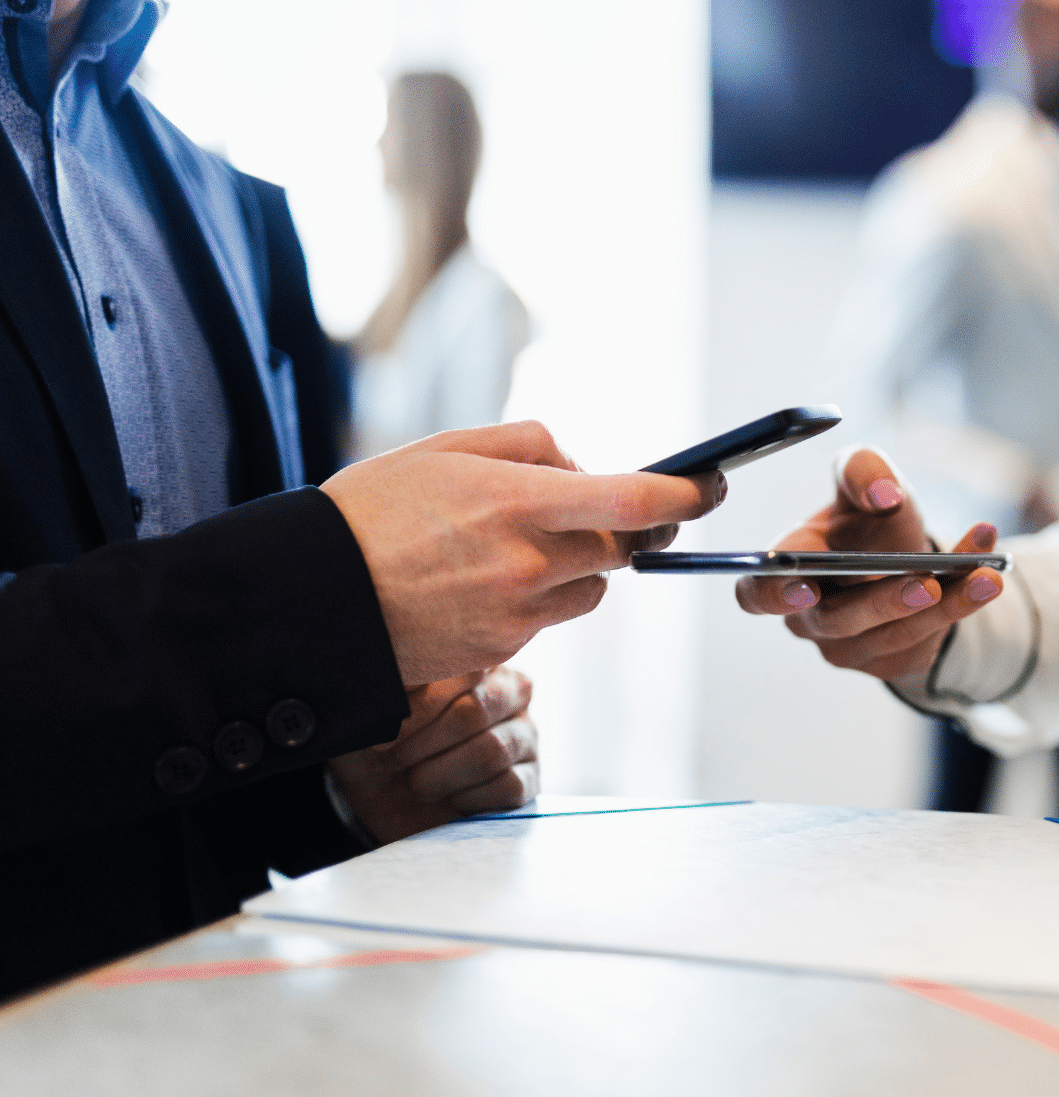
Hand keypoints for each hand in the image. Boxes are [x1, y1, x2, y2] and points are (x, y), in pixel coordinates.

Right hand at [322, 421, 725, 685]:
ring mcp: (518, 614)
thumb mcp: (446, 449)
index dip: (684, 495)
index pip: (631, 499)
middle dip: (633, 525)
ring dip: (585, 562)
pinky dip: (541, 593)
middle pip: (623, 546)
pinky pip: (550, 616)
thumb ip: (529, 447)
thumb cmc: (372, 512)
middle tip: (621, 508)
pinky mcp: (503, 649)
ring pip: (593, 586)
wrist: (312, 600)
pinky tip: (487, 578)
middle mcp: (526, 563)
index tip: (709, 487)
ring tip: (524, 541)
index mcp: (516, 502)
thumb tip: (582, 467)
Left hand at [327, 665, 536, 843]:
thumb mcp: (381, 708)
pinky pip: (507, 787)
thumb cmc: (385, 741)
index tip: (385, 736)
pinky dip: (467, 798)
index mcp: (481, 662)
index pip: (464, 672)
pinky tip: (450, 797)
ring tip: (418, 782)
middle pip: (473, 713)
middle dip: (422, 745)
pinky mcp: (531, 779)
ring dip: (440, 775)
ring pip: (490, 752)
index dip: (419, 709)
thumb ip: (397, 684)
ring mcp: (526, 736)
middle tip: (392, 760)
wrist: (385, 795)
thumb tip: (401, 679)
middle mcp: (514, 692)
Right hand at [735, 448, 1004, 680]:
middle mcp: (810, 617)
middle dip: (883, 601)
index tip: (807, 587)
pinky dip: (962, 605)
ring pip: (893, 634)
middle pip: (838, 621)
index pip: (757, 594)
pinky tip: (987, 575)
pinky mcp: (889, 661)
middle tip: (926, 580)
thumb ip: (863, 470)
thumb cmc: (868, 518)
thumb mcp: (864, 480)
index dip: (775, 594)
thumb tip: (883, 493)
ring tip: (984, 575)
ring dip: (944, 605)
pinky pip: (926, 639)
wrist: (906, 556)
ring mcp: (849, 647)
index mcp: (787, 570)